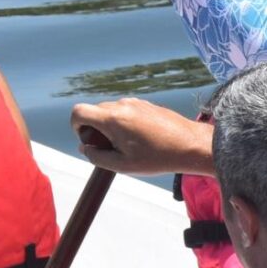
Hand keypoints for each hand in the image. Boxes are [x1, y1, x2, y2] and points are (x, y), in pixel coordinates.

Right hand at [70, 97, 212, 175]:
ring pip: (111, 112)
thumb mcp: (123, 165)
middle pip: (94, 112)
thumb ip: (97, 157)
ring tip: (129, 146)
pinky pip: (126, 111)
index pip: (78, 112)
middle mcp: (121, 105)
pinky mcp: (146, 104)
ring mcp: (135, 102)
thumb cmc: (157, 157)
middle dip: (95, 130)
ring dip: (111, 127)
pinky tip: (141, 140)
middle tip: (111, 149)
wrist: (190, 145)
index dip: (76, 127)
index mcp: (112, 119)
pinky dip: (125, 123)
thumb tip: (85, 149)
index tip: (88, 141)